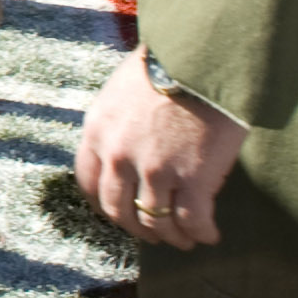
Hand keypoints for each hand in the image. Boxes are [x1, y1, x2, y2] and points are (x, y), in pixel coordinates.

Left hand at [77, 49, 246, 251]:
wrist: (200, 58)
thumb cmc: (167, 66)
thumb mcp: (121, 92)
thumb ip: (117, 124)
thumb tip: (128, 146)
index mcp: (97, 131)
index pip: (88, 183)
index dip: (104, 204)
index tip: (119, 213)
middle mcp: (118, 155)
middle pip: (119, 209)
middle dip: (137, 228)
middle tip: (154, 234)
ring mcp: (154, 169)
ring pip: (155, 221)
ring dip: (171, 237)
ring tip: (185, 239)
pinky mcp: (192, 177)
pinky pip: (191, 220)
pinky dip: (200, 233)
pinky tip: (209, 235)